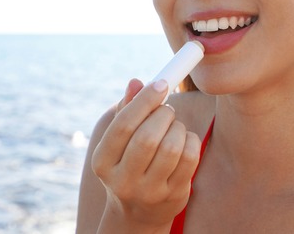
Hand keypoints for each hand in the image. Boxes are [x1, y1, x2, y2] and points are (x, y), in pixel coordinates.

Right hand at [91, 78, 201, 230]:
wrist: (137, 212)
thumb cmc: (127, 163)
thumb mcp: (118, 142)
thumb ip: (125, 110)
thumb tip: (135, 82)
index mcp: (103, 162)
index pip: (123, 125)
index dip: (144, 100)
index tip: (160, 84)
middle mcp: (123, 181)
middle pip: (148, 138)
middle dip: (163, 114)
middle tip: (167, 109)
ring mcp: (149, 192)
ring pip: (172, 147)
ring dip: (177, 127)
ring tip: (173, 126)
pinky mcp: (174, 195)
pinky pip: (189, 158)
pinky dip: (190, 140)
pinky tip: (183, 140)